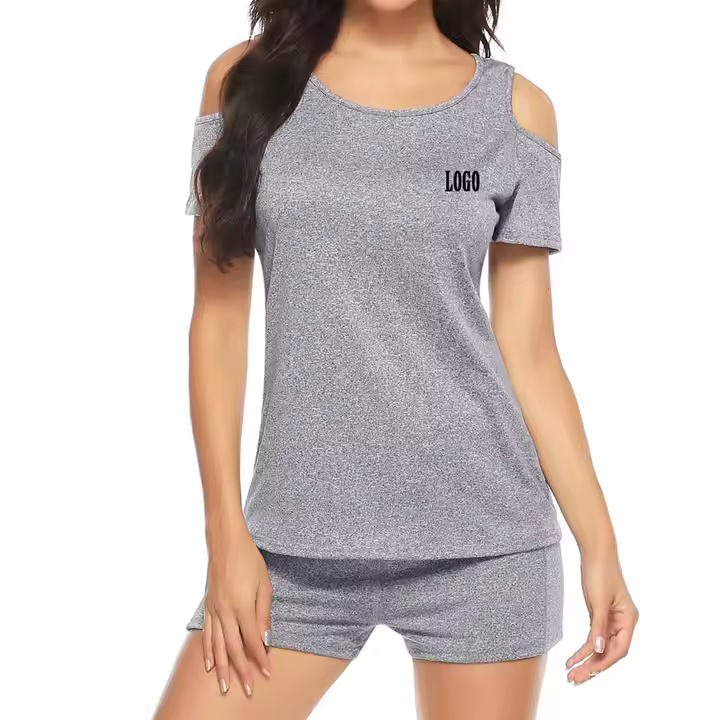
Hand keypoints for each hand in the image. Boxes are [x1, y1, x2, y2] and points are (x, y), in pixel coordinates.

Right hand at [202, 531, 272, 696]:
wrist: (226, 542)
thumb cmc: (249, 559)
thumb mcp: (264, 583)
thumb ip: (264, 612)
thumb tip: (265, 638)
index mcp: (243, 606)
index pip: (252, 640)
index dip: (260, 659)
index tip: (267, 673)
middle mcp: (226, 611)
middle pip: (233, 648)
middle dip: (242, 671)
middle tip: (247, 690)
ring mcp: (214, 609)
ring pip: (217, 645)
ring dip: (222, 668)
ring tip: (225, 687)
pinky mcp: (208, 605)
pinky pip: (206, 633)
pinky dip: (207, 651)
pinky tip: (209, 665)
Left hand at [566, 549, 638, 683]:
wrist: (595, 552)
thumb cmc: (600, 572)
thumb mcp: (598, 600)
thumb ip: (598, 626)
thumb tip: (597, 650)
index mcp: (629, 619)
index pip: (619, 649)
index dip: (604, 661)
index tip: (588, 672)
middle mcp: (623, 623)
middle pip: (608, 651)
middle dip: (592, 667)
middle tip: (574, 680)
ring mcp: (612, 620)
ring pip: (599, 647)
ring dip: (586, 661)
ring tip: (570, 675)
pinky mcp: (600, 616)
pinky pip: (593, 637)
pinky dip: (584, 648)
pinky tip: (573, 659)